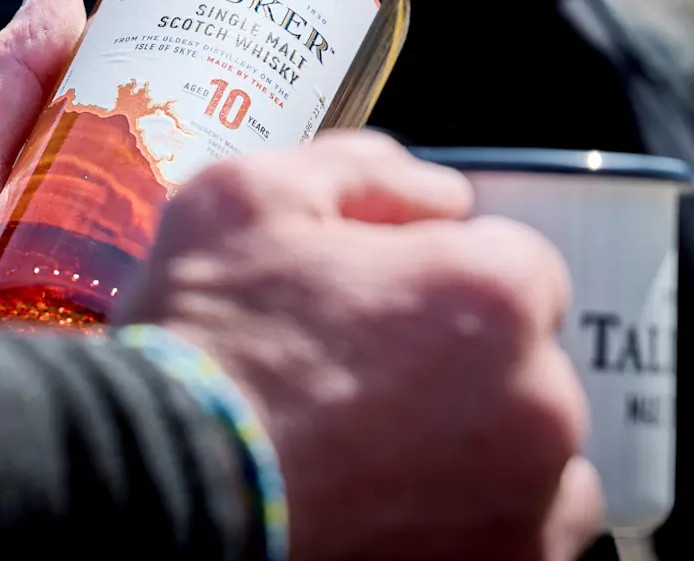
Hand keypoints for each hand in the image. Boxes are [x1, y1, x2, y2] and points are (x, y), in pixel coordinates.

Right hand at [116, 131, 603, 560]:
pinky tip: (400, 506)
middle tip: (364, 381)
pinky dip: (479, 521)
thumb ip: (366, 171)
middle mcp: (539, 403)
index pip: (514, 263)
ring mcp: (529, 505)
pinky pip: (531, 536)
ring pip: (534, 453)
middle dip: (462, 360)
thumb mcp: (251, 197)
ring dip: (482, 445)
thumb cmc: (204, 349)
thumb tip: (438, 194)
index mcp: (494, 295)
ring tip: (380, 453)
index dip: (442, 273)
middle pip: (525, 360)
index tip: (384, 305)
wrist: (154, 493)